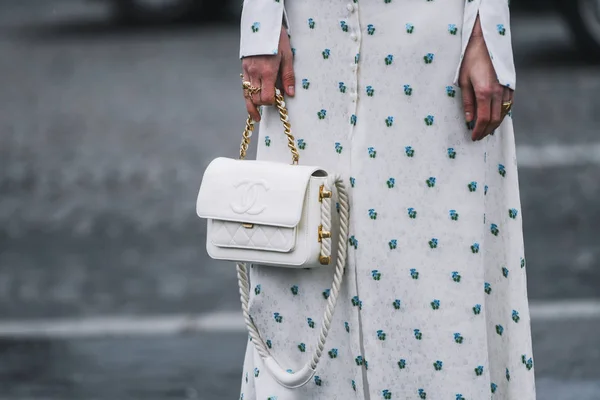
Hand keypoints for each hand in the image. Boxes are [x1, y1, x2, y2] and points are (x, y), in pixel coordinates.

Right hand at [241, 26, 295, 121]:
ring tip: (256, 116)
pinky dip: (248, 95)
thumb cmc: (278, 39)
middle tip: (268, 109)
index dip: (272, 102)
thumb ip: (288, 76)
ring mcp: (247, 70)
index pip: (266, 97)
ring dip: (251, 105)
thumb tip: (290, 94)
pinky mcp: (244, 67)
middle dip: (262, 105)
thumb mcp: (288, 56)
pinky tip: (252, 100)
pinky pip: (244, 86)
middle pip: (255, 98)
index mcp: (267, 71)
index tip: (278, 101)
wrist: (262, 24)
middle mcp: (255, 73)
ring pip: (246, 94)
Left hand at [459, 22, 513, 140]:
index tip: (473, 137)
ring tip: (486, 130)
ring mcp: (507, 89)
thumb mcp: (463, 81)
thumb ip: (467, 102)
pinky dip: (502, 114)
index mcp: (485, 92)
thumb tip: (469, 120)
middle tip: (479, 136)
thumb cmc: (471, 60)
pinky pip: (508, 105)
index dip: (478, 131)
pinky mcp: (511, 85)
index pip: (483, 119)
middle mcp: (498, 92)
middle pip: (494, 119)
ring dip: (495, 124)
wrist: (486, 42)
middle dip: (486, 130)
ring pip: (503, 114)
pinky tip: (495, 117)